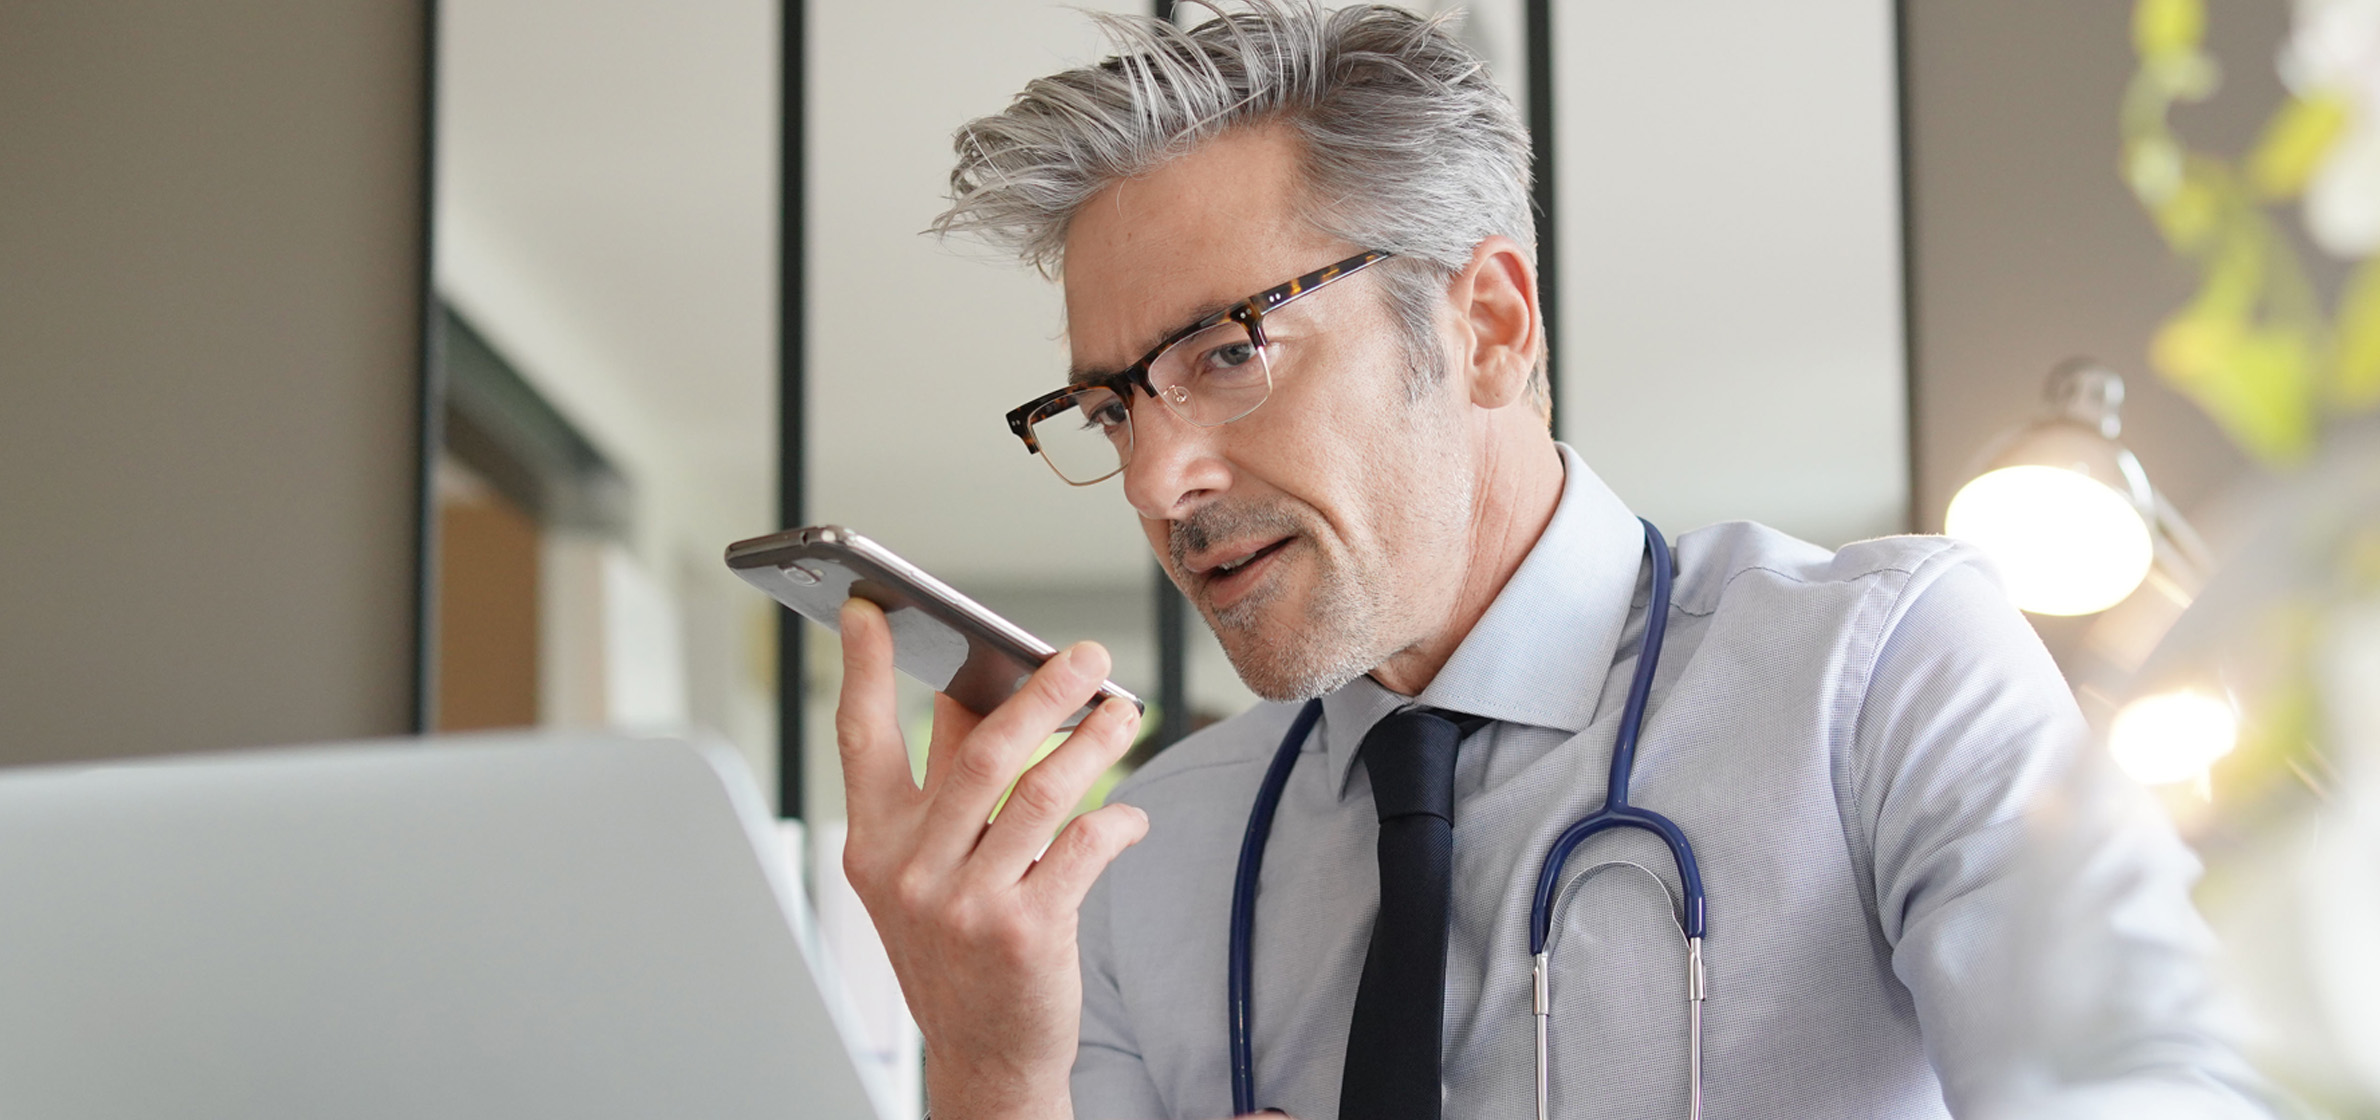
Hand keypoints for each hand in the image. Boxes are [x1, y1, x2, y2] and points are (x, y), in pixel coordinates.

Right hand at [833, 599, 1149, 1119]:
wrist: (984, 1057)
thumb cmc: (959, 951)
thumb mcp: (925, 874)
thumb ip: (947, 793)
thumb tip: (988, 699)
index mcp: (873, 845)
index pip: (859, 739)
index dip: (863, 669)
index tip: (871, 609)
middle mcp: (910, 871)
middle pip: (979, 750)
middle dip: (1040, 690)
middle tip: (1085, 655)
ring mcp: (966, 904)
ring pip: (1041, 790)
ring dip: (1094, 741)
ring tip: (1124, 712)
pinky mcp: (1026, 932)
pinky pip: (1084, 847)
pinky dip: (1118, 822)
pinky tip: (1131, 817)